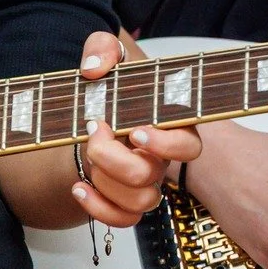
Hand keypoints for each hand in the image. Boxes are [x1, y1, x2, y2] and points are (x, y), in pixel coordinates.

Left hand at [71, 31, 199, 226]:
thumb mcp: (107, 54)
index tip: (134, 131)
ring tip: (86, 155)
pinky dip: (98, 209)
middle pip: (152, 177)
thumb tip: (94, 68)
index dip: (165, 144)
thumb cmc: (112, 85)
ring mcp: (146, 183)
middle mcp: (162, 158)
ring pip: (138, 201)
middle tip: (95, 132)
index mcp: (171, 125)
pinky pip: (122, 220)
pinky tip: (79, 187)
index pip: (188, 146)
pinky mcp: (126, 200)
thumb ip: (102, 48)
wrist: (94, 111)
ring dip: (104, 181)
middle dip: (115, 159)